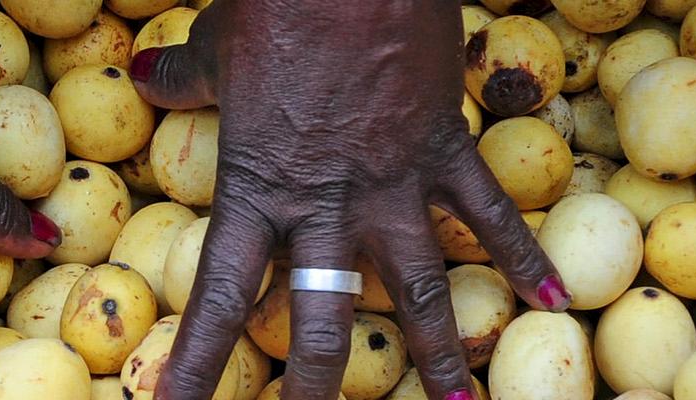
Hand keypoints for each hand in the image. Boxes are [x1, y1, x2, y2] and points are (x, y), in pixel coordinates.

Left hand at [131, 2, 571, 398]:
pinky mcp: (444, 151)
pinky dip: (524, 255)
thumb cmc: (278, 3)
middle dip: (317, 390)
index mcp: (256, 190)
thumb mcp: (216, 45)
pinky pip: (490, 214)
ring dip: (440, 355)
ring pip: (418, 292)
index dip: (196, 367)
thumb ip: (183, 77)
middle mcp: (325, 206)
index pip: (218, 300)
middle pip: (321, 324)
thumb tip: (144, 75)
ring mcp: (391, 185)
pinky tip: (552, 298)